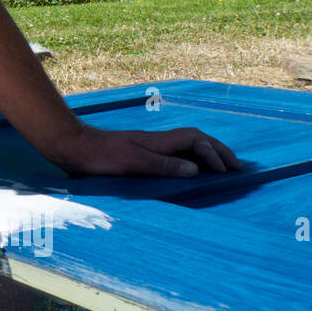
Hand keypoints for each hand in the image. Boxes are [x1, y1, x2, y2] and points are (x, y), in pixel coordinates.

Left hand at [46, 122, 242, 178]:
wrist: (73, 146)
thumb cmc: (101, 157)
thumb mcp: (134, 163)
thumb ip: (165, 165)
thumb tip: (196, 169)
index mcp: (159, 141)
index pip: (196, 141)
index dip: (214, 153)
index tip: (227, 171)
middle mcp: (156, 140)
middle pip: (196, 139)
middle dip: (218, 151)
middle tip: (238, 166)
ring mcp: (148, 145)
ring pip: (185, 144)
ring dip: (206, 154)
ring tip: (221, 167)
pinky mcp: (138, 152)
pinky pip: (173, 152)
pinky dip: (188, 158)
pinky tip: (189, 168)